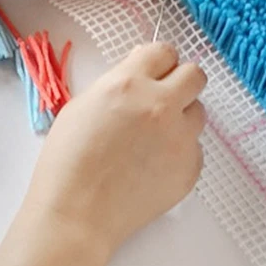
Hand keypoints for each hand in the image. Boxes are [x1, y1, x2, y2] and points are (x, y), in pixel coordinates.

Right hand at [20, 43, 206, 258]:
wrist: (76, 214)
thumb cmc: (67, 162)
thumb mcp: (82, 106)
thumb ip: (117, 83)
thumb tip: (141, 69)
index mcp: (129, 84)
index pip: (165, 52)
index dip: (160, 61)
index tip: (155, 71)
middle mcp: (161, 105)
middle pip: (195, 75)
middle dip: (181, 82)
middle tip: (164, 98)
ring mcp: (180, 138)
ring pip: (198, 113)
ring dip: (181, 118)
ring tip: (153, 140)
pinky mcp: (190, 168)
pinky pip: (195, 149)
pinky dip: (179, 153)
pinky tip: (152, 167)